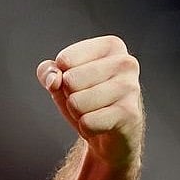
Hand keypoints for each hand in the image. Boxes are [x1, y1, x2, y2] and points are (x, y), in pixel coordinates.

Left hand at [37, 35, 143, 170]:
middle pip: (70, 80)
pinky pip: (87, 122)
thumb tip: (55, 80)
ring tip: (94, 111)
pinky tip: (102, 125)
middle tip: (87, 99)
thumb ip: (48, 71)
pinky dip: (87, 128)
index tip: (80, 81)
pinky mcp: (131, 114)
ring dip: (78, 112)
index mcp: (111, 45)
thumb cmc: (86, 97)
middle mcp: (126, 62)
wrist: (111, 134)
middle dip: (70, 95)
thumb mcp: (61, 79)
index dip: (62, 76)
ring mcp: (131, 88)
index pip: (64, 60)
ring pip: (76, 102)